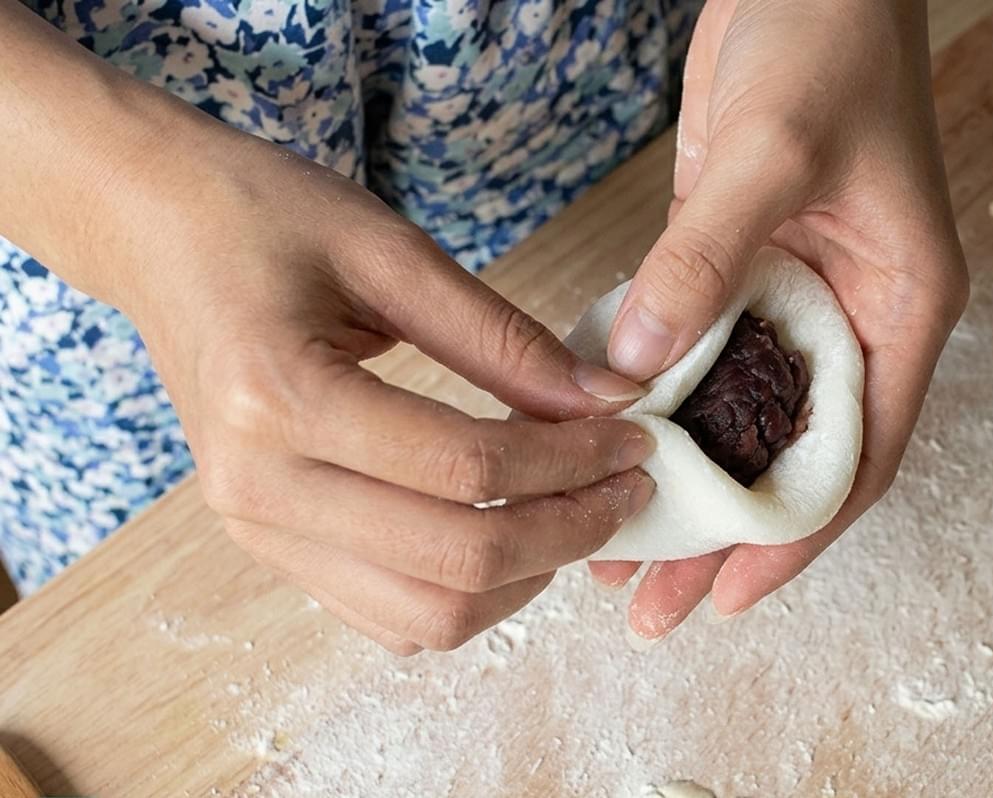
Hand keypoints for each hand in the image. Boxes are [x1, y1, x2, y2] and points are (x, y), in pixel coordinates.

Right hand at [10, 69, 656, 653]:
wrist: (156, 233)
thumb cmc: (264, 218)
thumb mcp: (392, 254)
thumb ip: (504, 339)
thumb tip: (608, 401)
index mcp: (279, 397)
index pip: (465, 468)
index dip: (571, 461)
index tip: (635, 438)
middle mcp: (256, 488)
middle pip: (452, 563)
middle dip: (565, 532)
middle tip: (628, 488)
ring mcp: (254, 529)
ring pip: (423, 617)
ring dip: (522, 580)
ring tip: (578, 514)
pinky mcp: (266, 543)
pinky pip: (385, 614)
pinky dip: (464, 594)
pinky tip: (509, 534)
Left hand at [593, 0, 967, 642]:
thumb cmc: (827, 42)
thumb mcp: (773, 153)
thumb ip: (705, 261)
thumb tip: (632, 368)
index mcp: (899, 306)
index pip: (854, 455)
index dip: (795, 535)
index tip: (729, 595)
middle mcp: (849, 315)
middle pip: (786, 454)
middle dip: (721, 531)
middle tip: (650, 601)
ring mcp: (788, 293)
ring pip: (734, 413)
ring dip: (678, 475)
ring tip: (608, 543)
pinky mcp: (733, 265)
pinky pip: (693, 351)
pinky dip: (651, 399)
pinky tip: (597, 439)